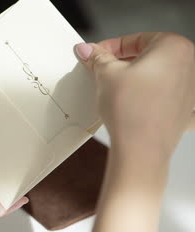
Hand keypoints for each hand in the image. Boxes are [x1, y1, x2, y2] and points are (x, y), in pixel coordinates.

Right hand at [75, 32, 194, 157]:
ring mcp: (190, 90)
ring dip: (135, 79)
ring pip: (157, 76)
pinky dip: (150, 98)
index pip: (136, 39)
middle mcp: (189, 65)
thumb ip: (98, 58)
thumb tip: (90, 51)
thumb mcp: (106, 75)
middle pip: (149, 56)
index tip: (97, 54)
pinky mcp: (184, 111)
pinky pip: (165, 97)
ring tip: (114, 90)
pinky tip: (134, 104)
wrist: (141, 150)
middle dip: (123, 63)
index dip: (110, 46)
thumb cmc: (132, 113)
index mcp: (174, 47)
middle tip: (102, 71)